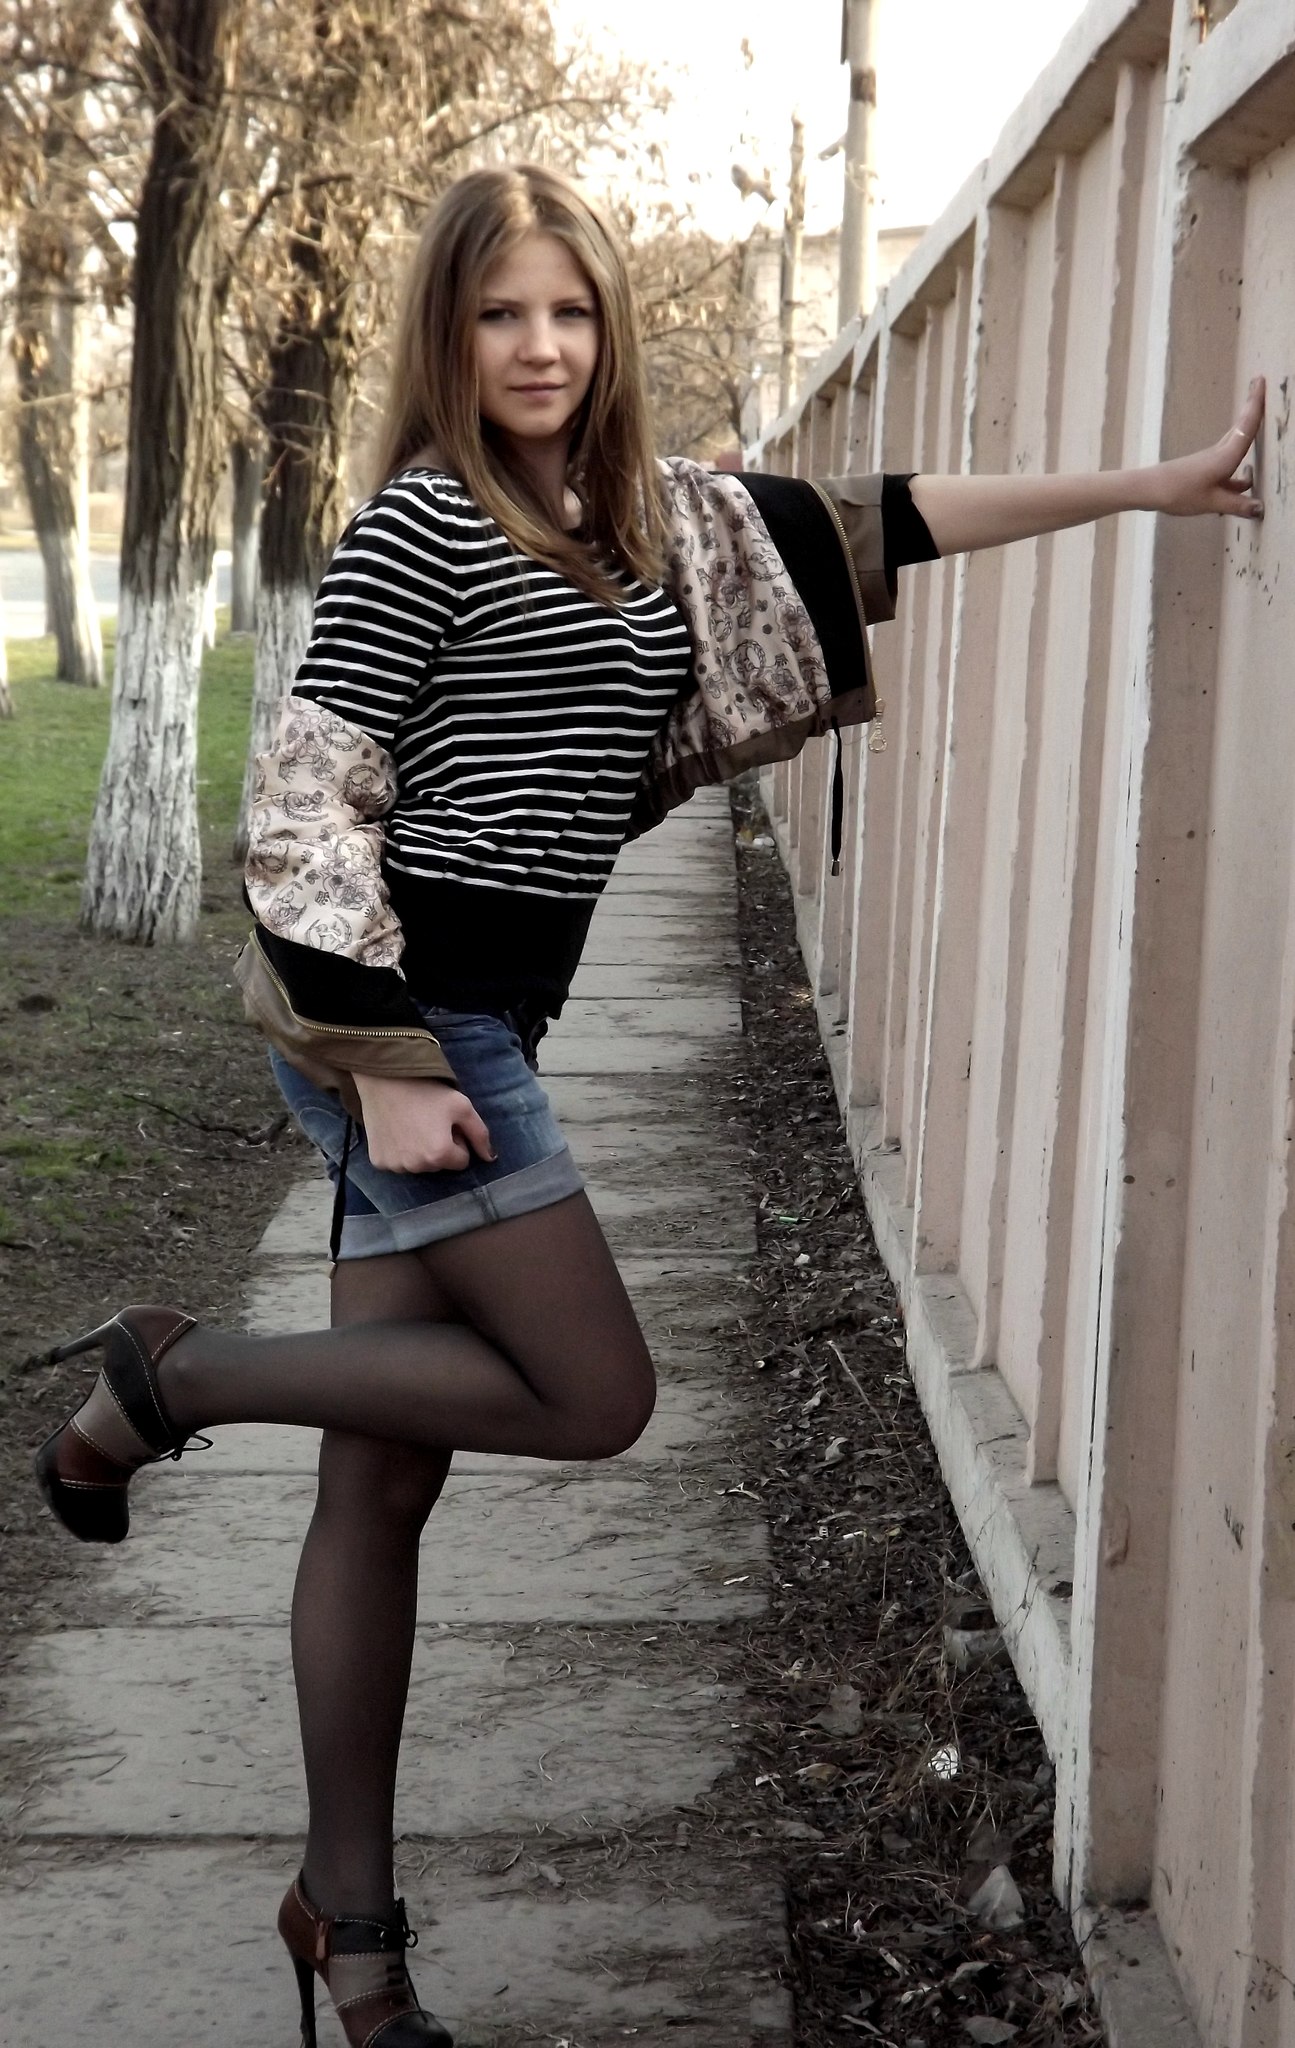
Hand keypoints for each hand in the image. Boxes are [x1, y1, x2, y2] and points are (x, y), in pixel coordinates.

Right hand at [352, 1071, 494, 1172]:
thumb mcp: (462, 1106)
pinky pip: (398, 1163)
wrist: (385, 1079)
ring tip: (412, 1124)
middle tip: (429, 1122)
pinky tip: (397, 1131)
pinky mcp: (378, 1161)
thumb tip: (491, 1158)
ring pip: (418, 1165)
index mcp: (439, 1155)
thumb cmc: (427, 1091)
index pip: (461, 1161)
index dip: (457, 1141)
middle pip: (439, 1165)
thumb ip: (480, 1134)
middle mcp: (417, 1166)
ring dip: (419, 1151)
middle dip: (439, 1148)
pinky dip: (399, 1151)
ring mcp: (395, 1166)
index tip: (446, 1124)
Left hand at [1148, 377, 1264, 519]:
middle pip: (1241, 428)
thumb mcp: (1212, 502)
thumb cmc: (1179, 492)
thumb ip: (1238, 505)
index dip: (1256, 405)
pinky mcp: (1202, 471)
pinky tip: (1244, 483)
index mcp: (1225, 457)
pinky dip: (1238, 466)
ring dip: (1247, 433)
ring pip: (1235, 445)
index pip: (1247, 427)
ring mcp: (1210, 462)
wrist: (1147, 490)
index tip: (1260, 379)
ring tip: (1261, 424)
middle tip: (1260, 387)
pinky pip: (1227, 464)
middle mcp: (1220, 454)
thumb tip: (1261, 509)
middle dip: (1253, 409)